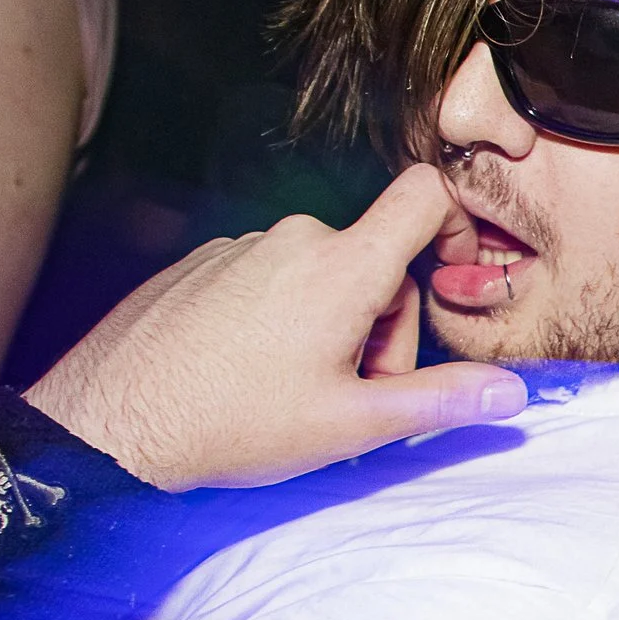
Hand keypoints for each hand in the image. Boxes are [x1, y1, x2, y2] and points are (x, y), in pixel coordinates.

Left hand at [23, 166, 526, 489]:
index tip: (450, 276)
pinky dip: (276, 317)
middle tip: (349, 392)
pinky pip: (266, 276)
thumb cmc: (231, 423)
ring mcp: (240, 246)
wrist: (108, 424)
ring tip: (290, 390)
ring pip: (319, 273)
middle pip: (374, 259)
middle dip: (380, 324)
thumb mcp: (352, 423)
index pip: (423, 195)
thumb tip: (510, 394)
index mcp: (343, 266)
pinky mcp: (199, 263)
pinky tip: (246, 373)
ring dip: (328, 323)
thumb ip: (439, 400)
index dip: (455, 224)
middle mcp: (293, 238)